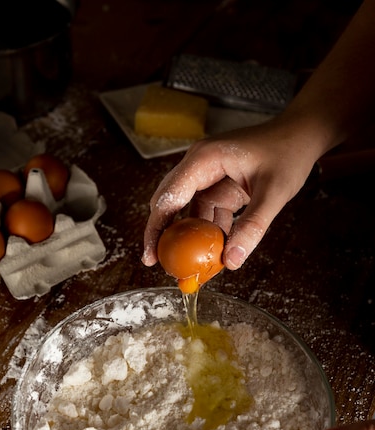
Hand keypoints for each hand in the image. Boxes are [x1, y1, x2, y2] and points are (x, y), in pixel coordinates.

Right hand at [142, 118, 319, 270]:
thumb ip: (252, 227)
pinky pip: (205, 216)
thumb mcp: (274, 192)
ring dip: (189, 240)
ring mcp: (207, 177)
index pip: (169, 197)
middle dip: (166, 237)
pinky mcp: (218, 187)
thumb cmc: (289, 152)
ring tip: (190, 268)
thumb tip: (233, 261)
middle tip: (164, 266)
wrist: (303, 135)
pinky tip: (213, 255)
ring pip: (187, 214)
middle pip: (169, 205)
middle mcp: (199, 166)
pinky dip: (207, 236)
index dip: (156, 229)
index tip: (150, 256)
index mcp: (204, 159)